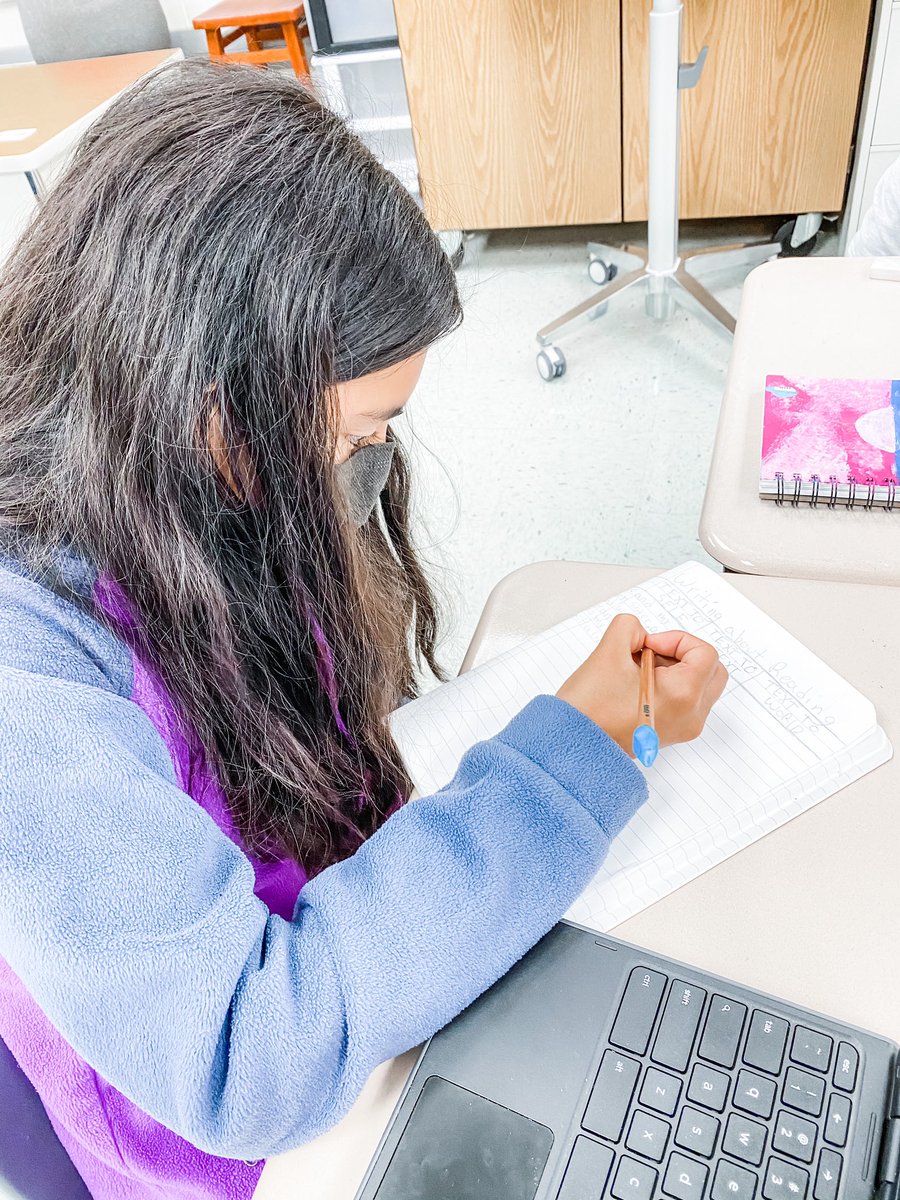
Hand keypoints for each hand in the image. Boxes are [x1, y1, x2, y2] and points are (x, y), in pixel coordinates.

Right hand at [556, 614, 727, 756]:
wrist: (574, 744)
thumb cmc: (590, 709)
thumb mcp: (609, 650)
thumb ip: (630, 627)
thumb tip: (642, 634)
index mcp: (683, 695)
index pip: (704, 653)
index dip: (676, 639)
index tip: (649, 645)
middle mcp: (691, 716)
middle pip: (713, 670)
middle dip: (685, 653)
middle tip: (653, 652)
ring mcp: (684, 728)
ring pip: (701, 686)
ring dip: (678, 669)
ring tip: (641, 670)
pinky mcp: (672, 733)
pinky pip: (688, 702)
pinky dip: (672, 686)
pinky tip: (640, 684)